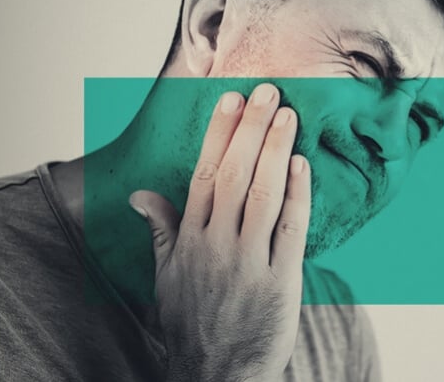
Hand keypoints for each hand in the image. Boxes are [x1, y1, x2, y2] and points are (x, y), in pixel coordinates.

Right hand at [128, 83, 310, 381]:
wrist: (216, 376)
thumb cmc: (192, 323)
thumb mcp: (166, 279)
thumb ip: (161, 231)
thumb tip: (141, 194)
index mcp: (189, 241)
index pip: (204, 174)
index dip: (219, 133)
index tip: (230, 99)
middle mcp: (215, 246)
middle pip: (234, 175)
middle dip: (250, 129)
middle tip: (266, 90)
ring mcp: (248, 264)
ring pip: (262, 195)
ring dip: (275, 150)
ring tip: (286, 114)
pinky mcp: (280, 282)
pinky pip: (291, 230)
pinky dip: (297, 194)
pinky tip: (302, 163)